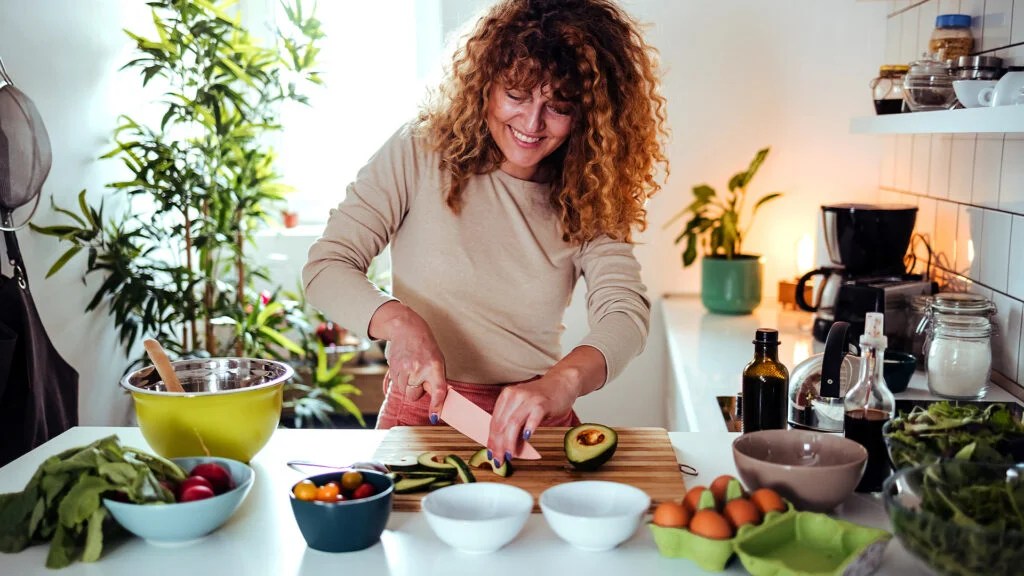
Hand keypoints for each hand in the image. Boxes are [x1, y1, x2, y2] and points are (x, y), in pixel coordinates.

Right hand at [370, 302, 447, 420]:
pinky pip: (396, 385)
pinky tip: (404, 367)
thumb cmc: (425, 347)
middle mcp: (419, 368)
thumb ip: (437, 380)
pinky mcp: (393, 368)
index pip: (438, 390)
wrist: (406, 329)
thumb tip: (438, 401)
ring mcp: (404, 369)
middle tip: (420, 377)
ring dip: (407, 385)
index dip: (436, 405)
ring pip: (404, 391)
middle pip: (414, 396)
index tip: (435, 417)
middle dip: (416, 391)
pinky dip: (400, 380)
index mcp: (435, 366)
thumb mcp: (438, 360)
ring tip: (412, 369)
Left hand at [487, 375, 579, 466]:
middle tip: (499, 460)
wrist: (562, 383)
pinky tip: (526, 439)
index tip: (490, 454)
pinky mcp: (542, 404)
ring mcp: (528, 399)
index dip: (491, 440)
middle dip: (498, 445)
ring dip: (509, 442)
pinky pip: (532, 419)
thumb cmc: (541, 398)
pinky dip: (527, 430)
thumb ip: (512, 423)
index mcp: (506, 395)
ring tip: (509, 455)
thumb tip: (503, 447)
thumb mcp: (522, 407)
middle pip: (501, 424)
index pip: (494, 421)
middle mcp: (515, 395)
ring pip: (513, 424)